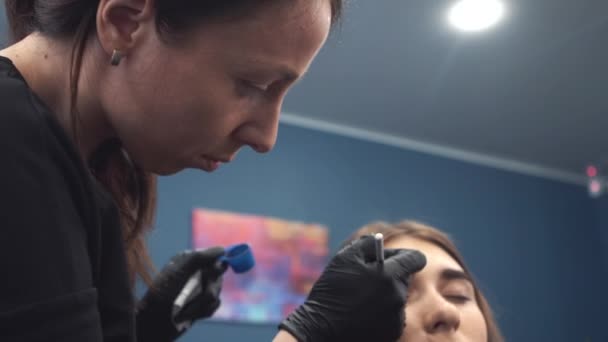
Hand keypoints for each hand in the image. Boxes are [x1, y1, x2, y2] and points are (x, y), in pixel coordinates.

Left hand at [136, 247, 225, 341]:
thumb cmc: (162, 294)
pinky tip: (190, 314)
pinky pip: (214, 305)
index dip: (215, 266)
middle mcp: (196, 272)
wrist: (153, 321)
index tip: (208, 274)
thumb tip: (222, 250)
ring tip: (186, 310)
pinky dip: (203, 311)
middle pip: (218, 275)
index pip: (213, 257)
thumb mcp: (179, 271)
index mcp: (190, 260)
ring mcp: (200, 288)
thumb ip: (199, 258)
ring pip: (217, 291)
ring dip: (202, 303)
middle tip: (196, 295)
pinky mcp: (202, 304)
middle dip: (208, 288)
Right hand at [279, 235, 425, 341]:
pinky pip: (393, 313)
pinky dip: (382, 310)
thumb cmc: (332, 291)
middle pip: (404, 277)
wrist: (322, 330)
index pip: (414, 259)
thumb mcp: (344, 258)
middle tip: (365, 278)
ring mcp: (397, 316)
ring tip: (360, 298)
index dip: (405, 255)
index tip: (395, 257)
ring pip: (397, 295)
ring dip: (385, 292)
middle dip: (389, 274)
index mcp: (389, 275)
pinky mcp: (393, 331)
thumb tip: (379, 239)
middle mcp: (398, 296)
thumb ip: (366, 243)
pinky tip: (363, 312)